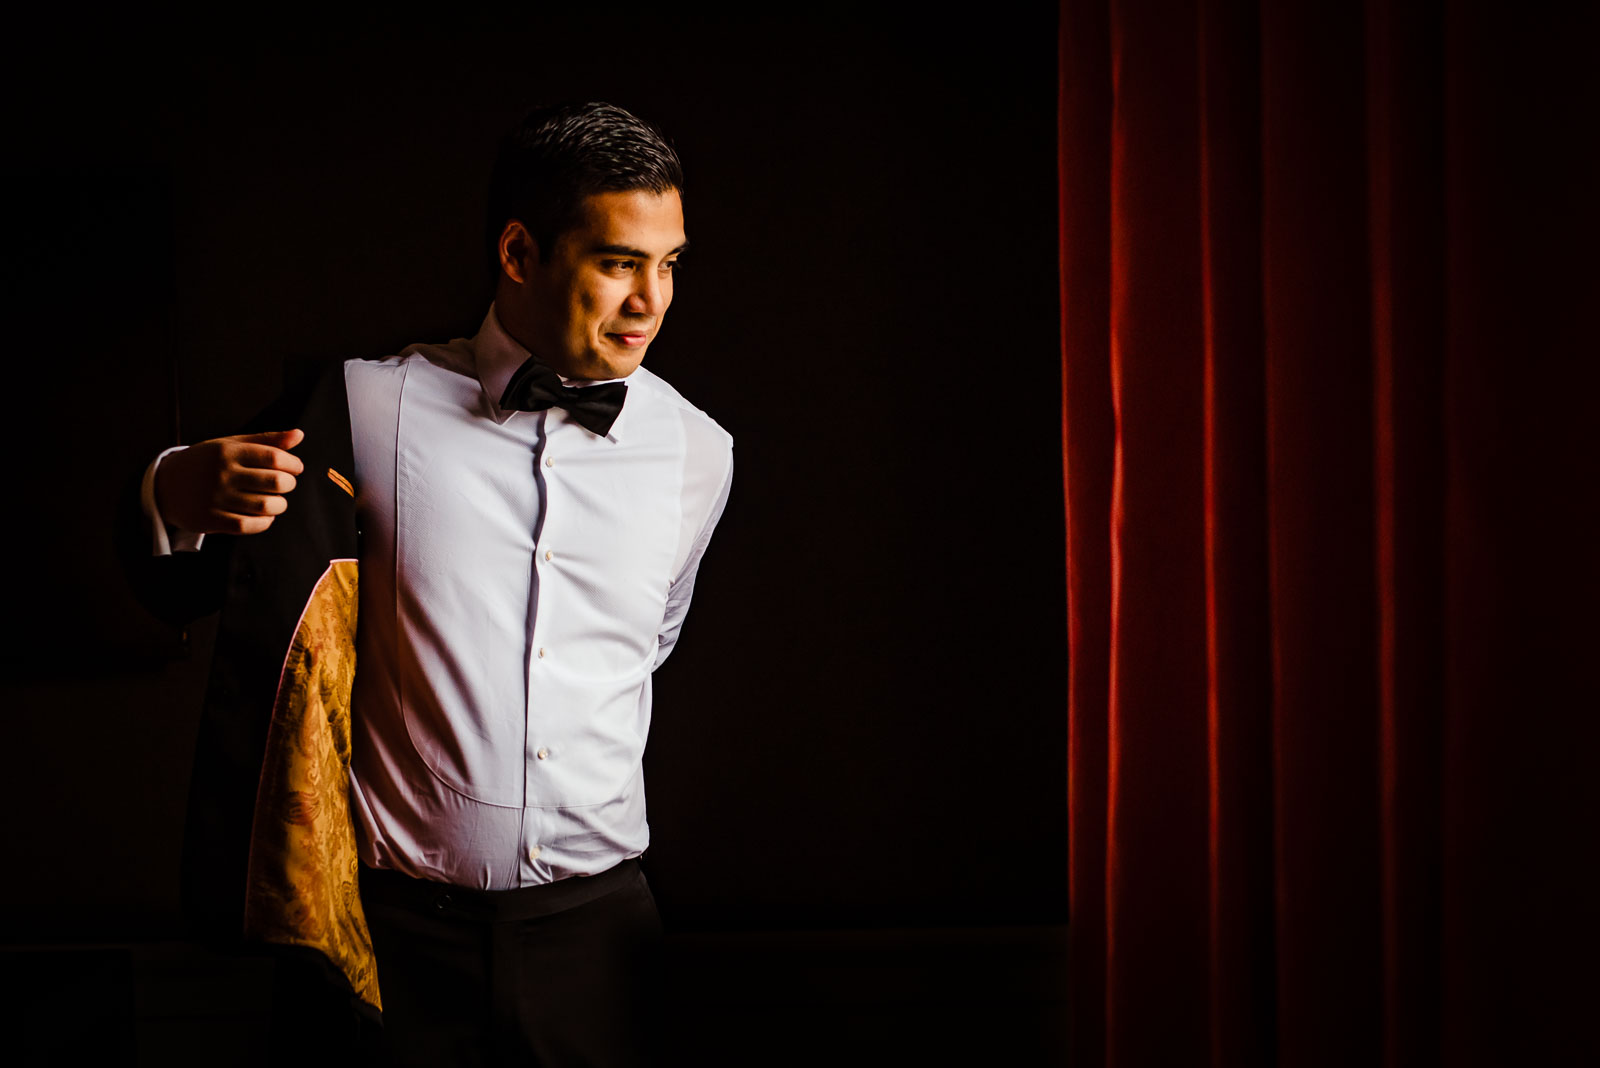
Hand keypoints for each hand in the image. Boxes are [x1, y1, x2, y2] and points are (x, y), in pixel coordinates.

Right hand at [154, 429, 306, 534]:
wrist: (164, 484)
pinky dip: (264, 522)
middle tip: (285, 485)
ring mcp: (216, 498)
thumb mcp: (231, 445)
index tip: (295, 468)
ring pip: (266, 506)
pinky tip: (263, 516)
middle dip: (289, 485)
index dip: (293, 464)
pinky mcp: (210, 519)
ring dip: (279, 505)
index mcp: (229, 452)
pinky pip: (248, 525)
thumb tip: (299, 435)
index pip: (275, 457)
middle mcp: (223, 474)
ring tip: (275, 501)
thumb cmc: (207, 462)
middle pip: (276, 482)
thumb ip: (266, 440)